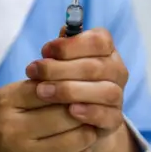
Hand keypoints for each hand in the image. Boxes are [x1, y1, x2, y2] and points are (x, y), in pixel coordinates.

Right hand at [0, 81, 97, 151]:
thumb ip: (30, 88)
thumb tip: (69, 77)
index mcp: (3, 105)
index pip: (51, 88)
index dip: (69, 85)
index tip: (77, 84)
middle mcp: (13, 133)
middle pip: (68, 114)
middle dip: (82, 106)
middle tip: (88, 103)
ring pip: (78, 138)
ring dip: (86, 128)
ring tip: (83, 122)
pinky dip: (81, 148)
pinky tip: (75, 141)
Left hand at [25, 27, 140, 151]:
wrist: (77, 116)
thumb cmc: (65, 78)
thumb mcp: (61, 60)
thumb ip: (62, 48)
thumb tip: (63, 32)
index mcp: (106, 50)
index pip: (98, 41)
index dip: (70, 45)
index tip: (44, 51)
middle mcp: (117, 70)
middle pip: (95, 66)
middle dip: (59, 69)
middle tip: (32, 71)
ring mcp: (118, 96)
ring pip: (104, 91)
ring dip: (70, 90)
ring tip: (43, 92)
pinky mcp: (115, 119)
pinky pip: (108, 115)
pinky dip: (90, 112)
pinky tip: (70, 111)